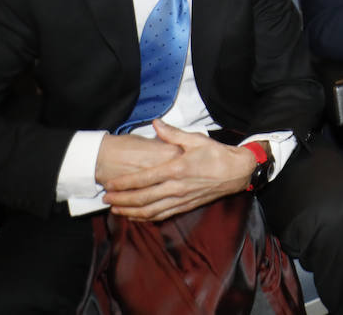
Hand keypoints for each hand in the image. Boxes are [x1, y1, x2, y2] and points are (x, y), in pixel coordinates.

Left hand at [101, 121, 254, 221]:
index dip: (124, 183)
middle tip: (106, 199)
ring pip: (150, 211)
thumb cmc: (216, 154)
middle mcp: (176, 187)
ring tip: (116, 209)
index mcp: (176, 169)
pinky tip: (136, 216)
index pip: (143, 179)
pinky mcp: (185, 206)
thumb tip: (155, 123)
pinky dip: (146, 218)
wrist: (237, 171)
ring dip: (130, 212)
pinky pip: (161, 216)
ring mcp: (180, 199)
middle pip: (142, 199)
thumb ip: (172, 134)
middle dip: (121, 200)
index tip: (109, 184)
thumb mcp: (195, 139)